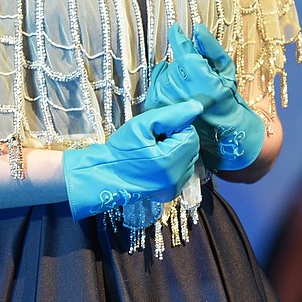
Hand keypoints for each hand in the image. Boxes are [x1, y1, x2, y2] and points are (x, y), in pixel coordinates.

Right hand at [62, 101, 201, 221]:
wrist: (105, 174)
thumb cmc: (120, 149)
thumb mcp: (142, 124)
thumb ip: (172, 114)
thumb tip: (197, 107)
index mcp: (171, 160)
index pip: (190, 133)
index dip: (173, 128)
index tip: (155, 132)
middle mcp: (177, 178)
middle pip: (191, 147)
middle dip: (175, 139)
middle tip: (153, 141)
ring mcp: (174, 188)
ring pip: (187, 158)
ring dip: (174, 151)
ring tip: (152, 152)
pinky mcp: (170, 193)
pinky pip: (181, 170)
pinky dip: (172, 163)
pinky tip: (155, 162)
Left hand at [148, 22, 264, 171]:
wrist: (220, 132)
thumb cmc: (226, 99)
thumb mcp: (225, 71)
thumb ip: (211, 48)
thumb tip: (198, 29)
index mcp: (194, 71)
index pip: (180, 46)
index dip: (177, 36)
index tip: (176, 30)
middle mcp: (177, 82)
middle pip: (174, 61)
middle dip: (183, 65)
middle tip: (196, 78)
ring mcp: (165, 94)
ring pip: (166, 72)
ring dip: (175, 76)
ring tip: (190, 90)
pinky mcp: (157, 105)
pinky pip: (157, 85)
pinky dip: (166, 86)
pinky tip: (179, 95)